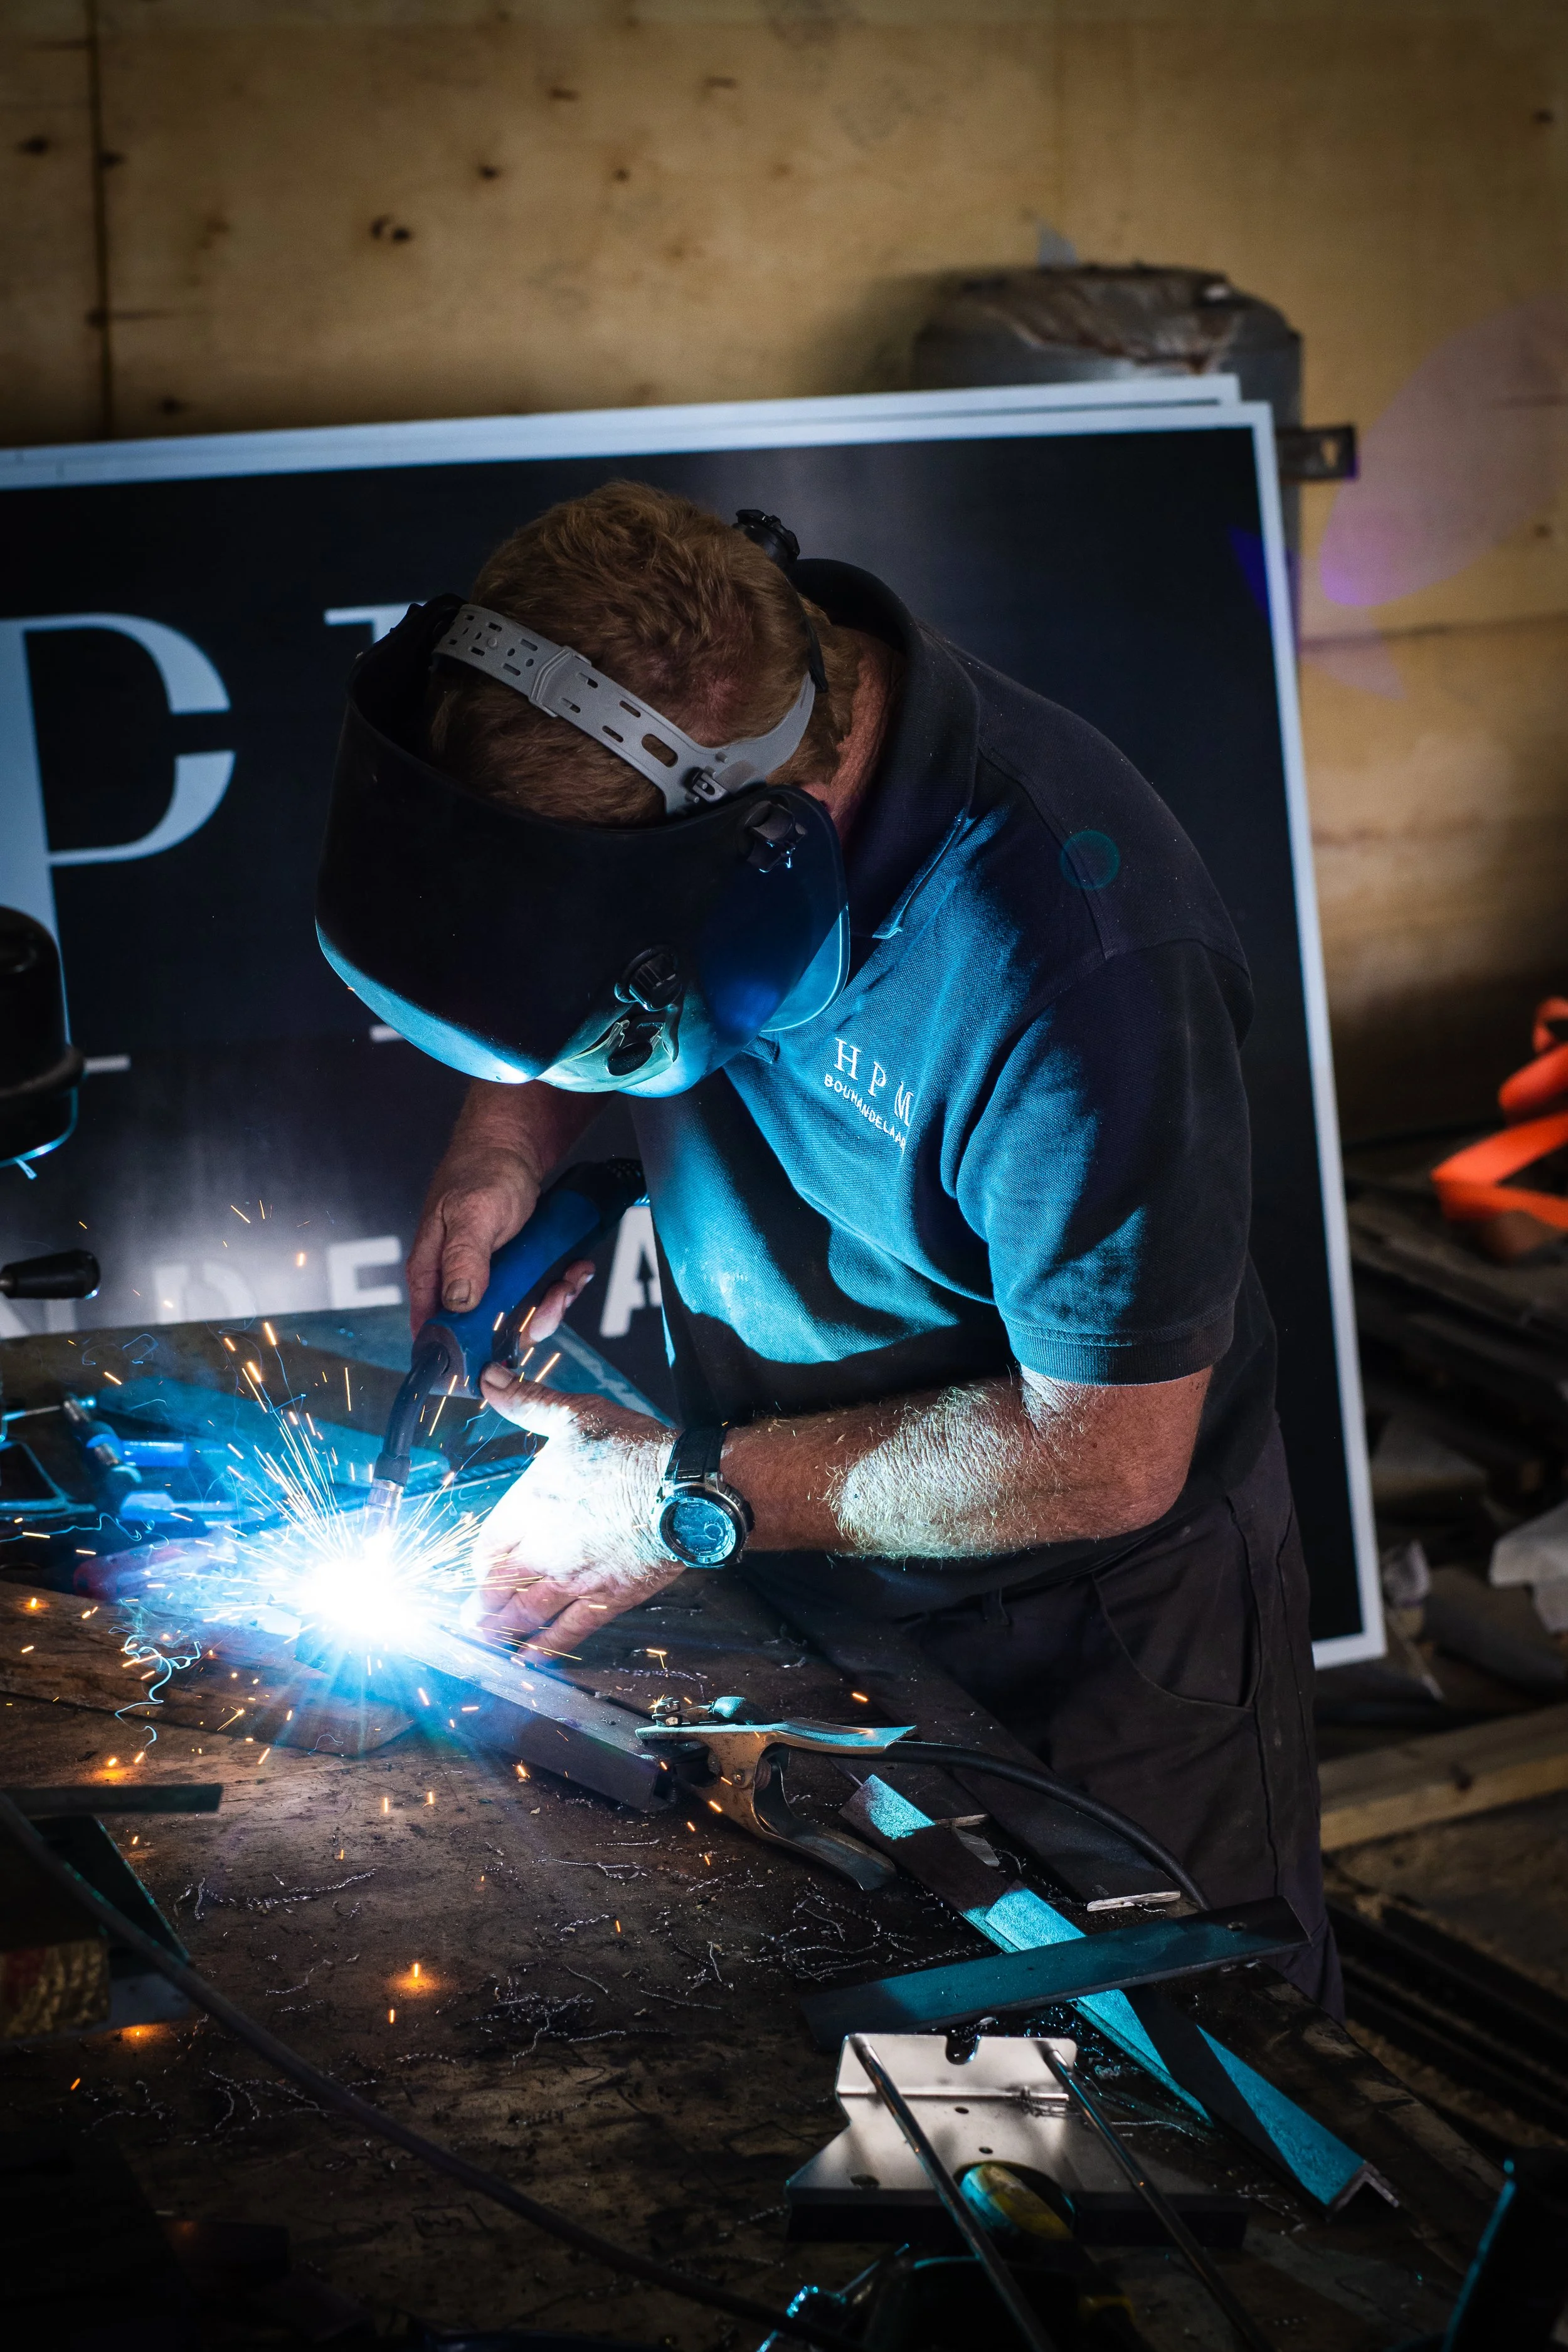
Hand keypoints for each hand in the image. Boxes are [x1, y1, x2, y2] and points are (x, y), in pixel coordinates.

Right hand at [405, 1146, 593, 1339]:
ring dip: (550, 1304)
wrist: (513, 1144)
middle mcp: (456, 1281)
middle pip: (485, 1332)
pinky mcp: (514, 1272)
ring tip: (568, 1280)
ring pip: (517, 1316)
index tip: (503, 1349)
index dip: (465, 1351)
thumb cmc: (483, 1171)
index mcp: (432, 1273)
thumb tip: (458, 1302)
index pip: (434, 1330)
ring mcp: (488, 1278)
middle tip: (553, 1299)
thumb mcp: (473, 1214)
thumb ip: (463, 1258)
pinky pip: (536, 1295)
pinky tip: (573, 1269)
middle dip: (527, 1323)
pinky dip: (559, 1287)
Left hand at [458, 1376, 680, 1655]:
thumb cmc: (634, 1450)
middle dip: (481, 1607)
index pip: (488, 1544)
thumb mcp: (575, 1414)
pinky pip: (566, 1633)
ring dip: (502, 1632)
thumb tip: (489, 1376)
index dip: (479, 1563)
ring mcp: (572, 1579)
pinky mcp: (605, 1600)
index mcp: (529, 1506)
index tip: (477, 1572)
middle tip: (470, 1622)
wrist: (684, 1489)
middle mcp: (542, 1549)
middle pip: (498, 1588)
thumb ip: (528, 1401)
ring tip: (489, 1642)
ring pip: (525, 1615)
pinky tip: (532, 1659)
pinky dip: (545, 1650)